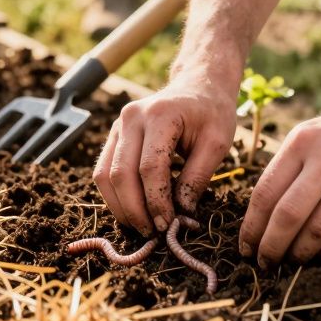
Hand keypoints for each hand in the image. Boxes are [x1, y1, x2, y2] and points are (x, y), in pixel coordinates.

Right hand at [95, 75, 236, 235]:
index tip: (168, 225)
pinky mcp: (113, 135)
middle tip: (152, 233)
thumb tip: (181, 212)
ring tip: (142, 227)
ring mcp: (118, 125)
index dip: (156, 201)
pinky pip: (103, 171)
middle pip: (121, 173)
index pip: (150, 167)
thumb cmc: (211, 114)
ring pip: (104, 175)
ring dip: (120, 207)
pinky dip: (114, 196)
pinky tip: (132, 211)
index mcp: (161, 115)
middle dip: (135, 209)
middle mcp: (131, 117)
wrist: (197, 86)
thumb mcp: (218, 143)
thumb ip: (198, 177)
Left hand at [238, 95, 320, 266]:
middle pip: (288, 215)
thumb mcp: (313, 134)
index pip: (266, 193)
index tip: (245, 248)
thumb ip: (289, 168)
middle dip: (271, 247)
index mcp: (302, 141)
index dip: (252, 227)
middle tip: (265, 264)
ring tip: (293, 261)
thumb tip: (262, 218)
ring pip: (319, 229)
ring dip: (301, 253)